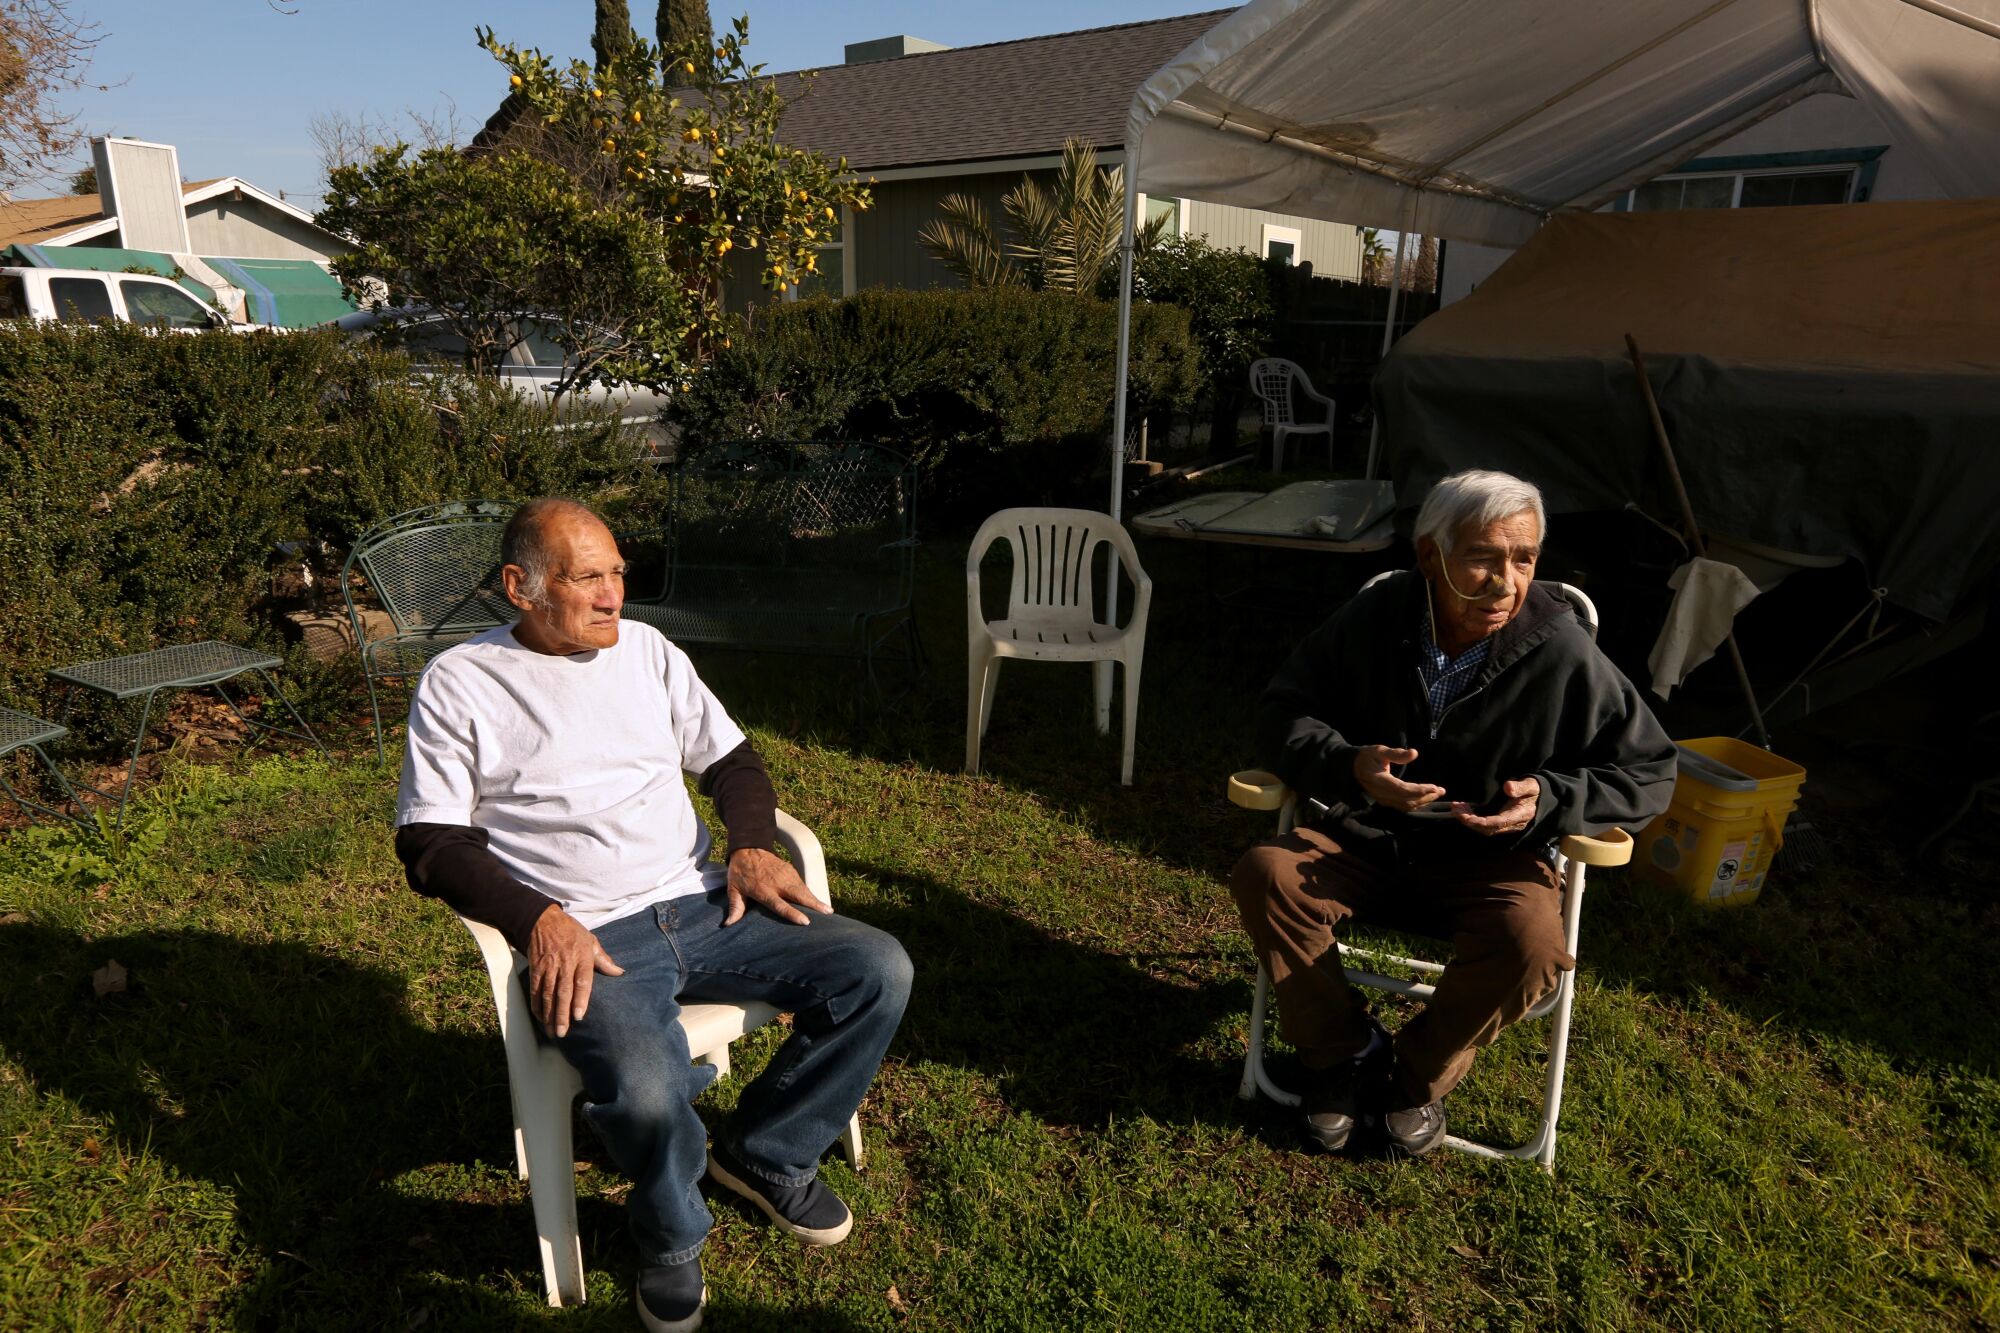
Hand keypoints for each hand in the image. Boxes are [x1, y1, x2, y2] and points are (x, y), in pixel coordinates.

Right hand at [527, 904, 623, 1038]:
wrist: (543, 920)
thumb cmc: (571, 932)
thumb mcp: (591, 941)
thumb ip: (604, 960)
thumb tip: (620, 973)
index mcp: (581, 957)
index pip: (581, 981)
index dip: (580, 1000)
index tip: (579, 1016)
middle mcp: (564, 963)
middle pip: (563, 992)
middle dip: (562, 1014)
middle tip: (563, 1032)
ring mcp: (548, 967)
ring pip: (548, 994)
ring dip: (549, 1014)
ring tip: (552, 1031)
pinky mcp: (535, 968)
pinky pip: (535, 990)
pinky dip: (537, 1005)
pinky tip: (540, 1017)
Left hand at [724, 847, 831, 926]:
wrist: (748, 847)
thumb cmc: (740, 871)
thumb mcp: (734, 889)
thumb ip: (735, 907)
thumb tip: (728, 925)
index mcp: (763, 889)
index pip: (780, 904)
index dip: (793, 913)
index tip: (806, 921)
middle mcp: (777, 882)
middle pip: (798, 894)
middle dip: (813, 904)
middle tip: (827, 912)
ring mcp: (785, 874)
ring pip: (803, 888)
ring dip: (815, 899)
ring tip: (828, 910)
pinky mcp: (790, 869)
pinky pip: (802, 883)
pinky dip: (810, 892)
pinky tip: (817, 901)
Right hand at [1353, 745, 1446, 811]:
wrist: (1352, 768)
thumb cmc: (1366, 756)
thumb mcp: (1378, 750)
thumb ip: (1396, 753)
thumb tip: (1415, 753)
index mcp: (1379, 780)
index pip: (1402, 789)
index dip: (1419, 790)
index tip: (1435, 787)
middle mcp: (1381, 794)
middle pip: (1407, 800)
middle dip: (1426, 796)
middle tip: (1442, 790)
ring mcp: (1383, 799)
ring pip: (1406, 805)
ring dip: (1423, 801)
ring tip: (1438, 793)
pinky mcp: (1386, 801)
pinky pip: (1403, 806)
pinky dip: (1417, 803)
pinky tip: (1426, 798)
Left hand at [1453, 776, 1540, 834]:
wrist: (1543, 798)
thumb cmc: (1535, 790)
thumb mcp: (1531, 785)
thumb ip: (1520, 787)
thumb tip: (1507, 787)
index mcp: (1519, 815)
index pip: (1496, 823)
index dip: (1479, 822)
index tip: (1464, 815)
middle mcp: (1512, 824)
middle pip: (1487, 829)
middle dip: (1469, 821)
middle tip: (1455, 808)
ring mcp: (1506, 825)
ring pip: (1485, 829)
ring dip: (1469, 820)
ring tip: (1456, 807)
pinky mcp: (1502, 823)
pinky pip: (1486, 825)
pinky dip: (1473, 819)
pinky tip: (1464, 809)